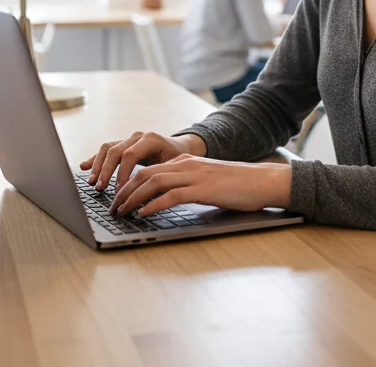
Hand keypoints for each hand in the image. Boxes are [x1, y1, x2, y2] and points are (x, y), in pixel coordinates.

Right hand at [79, 131, 206, 190]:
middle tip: (100, 189)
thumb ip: (161, 178)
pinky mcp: (124, 145)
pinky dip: (95, 159)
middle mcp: (138, 137)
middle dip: (105, 172)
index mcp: (151, 139)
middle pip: (115, 151)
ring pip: (107, 149)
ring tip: (92, 182)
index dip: (121, 174)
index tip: (118, 191)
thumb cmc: (182, 160)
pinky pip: (106, 150)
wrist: (185, 148)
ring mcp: (129, 139)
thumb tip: (147, 197)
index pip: (129, 155)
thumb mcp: (176, 168)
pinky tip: (84, 167)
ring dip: (97, 166)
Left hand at [108, 156, 291, 216]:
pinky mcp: (202, 189)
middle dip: (123, 191)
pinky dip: (153, 204)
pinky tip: (143, 213)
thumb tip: (164, 200)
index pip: (147, 169)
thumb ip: (185, 184)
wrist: (264, 181)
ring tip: (121, 211)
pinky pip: (171, 195)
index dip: (126, 182)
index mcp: (183, 161)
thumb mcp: (205, 180)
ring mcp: (193, 175)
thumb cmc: (237, 185)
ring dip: (132, 198)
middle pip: (143, 174)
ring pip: (152, 182)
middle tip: (111, 207)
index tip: (115, 196)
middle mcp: (184, 165)